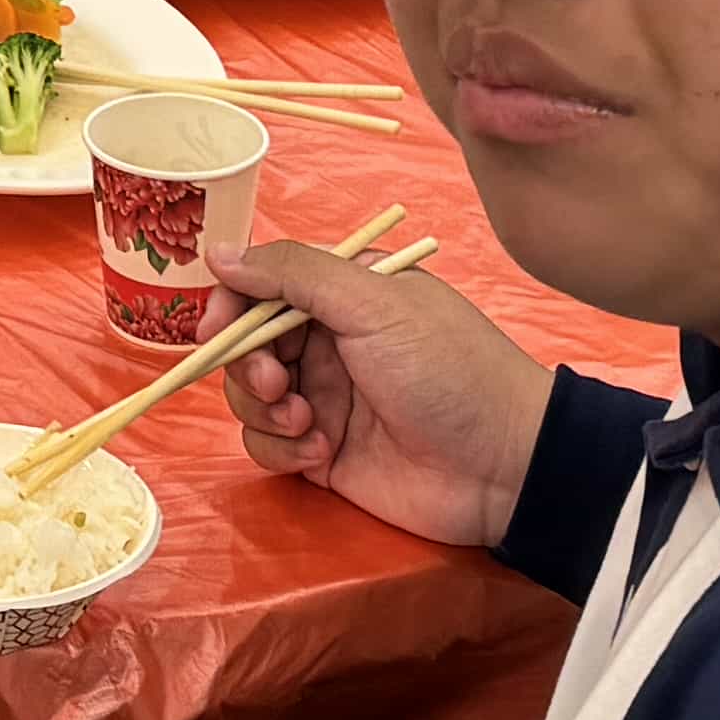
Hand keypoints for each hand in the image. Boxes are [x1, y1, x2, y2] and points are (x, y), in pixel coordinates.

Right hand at [214, 242, 553, 552]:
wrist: (503, 467)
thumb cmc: (449, 371)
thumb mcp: (375, 304)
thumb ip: (295, 273)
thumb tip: (219, 252)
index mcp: (345, 294)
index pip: (263, 284)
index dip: (231, 304)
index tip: (216, 329)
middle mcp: (329, 342)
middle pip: (247, 343)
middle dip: (247, 364)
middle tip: (278, 384)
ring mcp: (325, 399)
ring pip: (249, 397)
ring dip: (263, 409)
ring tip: (308, 424)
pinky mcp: (322, 454)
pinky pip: (267, 445)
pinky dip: (280, 450)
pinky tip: (321, 455)